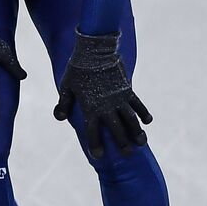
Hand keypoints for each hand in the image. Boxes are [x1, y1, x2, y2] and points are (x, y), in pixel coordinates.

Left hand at [54, 29, 152, 156]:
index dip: (95, 144)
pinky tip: (148, 122)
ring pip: (131, 119)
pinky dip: (144, 113)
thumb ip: (64, 103)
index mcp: (90, 107)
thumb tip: (59, 118)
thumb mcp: (66, 86)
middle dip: (122, 143)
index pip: (92, 131)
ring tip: (141, 143)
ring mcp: (119, 98)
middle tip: (127, 154)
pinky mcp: (127, 89)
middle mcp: (106, 106)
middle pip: (116, 129)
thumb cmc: (77, 68)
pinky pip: (138, 104)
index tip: (98, 155)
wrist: (95, 50)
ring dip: (136, 132)